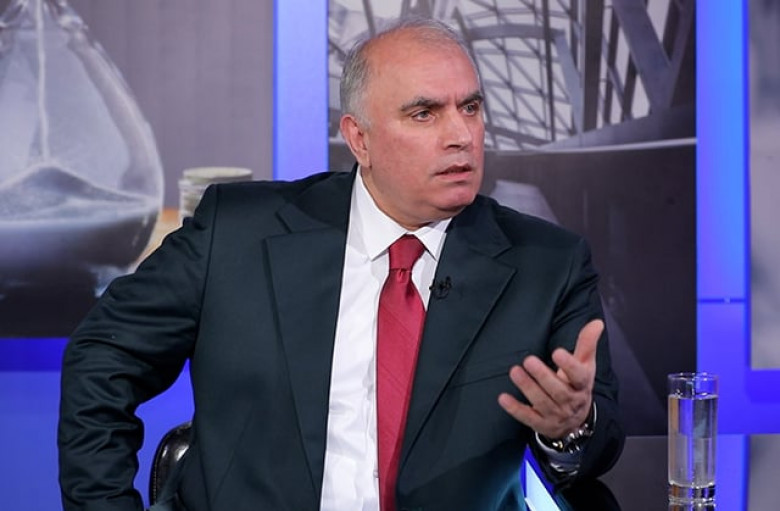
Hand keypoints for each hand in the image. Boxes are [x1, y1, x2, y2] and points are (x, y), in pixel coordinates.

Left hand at [497, 319, 602, 439]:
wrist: (576, 421)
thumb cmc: (577, 385)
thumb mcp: (585, 366)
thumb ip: (587, 343)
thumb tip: (596, 322)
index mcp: (582, 385)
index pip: (579, 376)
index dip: (569, 365)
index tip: (557, 352)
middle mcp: (571, 401)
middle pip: (558, 390)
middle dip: (543, 376)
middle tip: (528, 360)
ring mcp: (556, 415)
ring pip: (542, 402)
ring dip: (527, 387)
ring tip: (514, 371)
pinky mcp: (541, 423)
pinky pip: (528, 417)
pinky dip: (515, 409)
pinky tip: (503, 398)